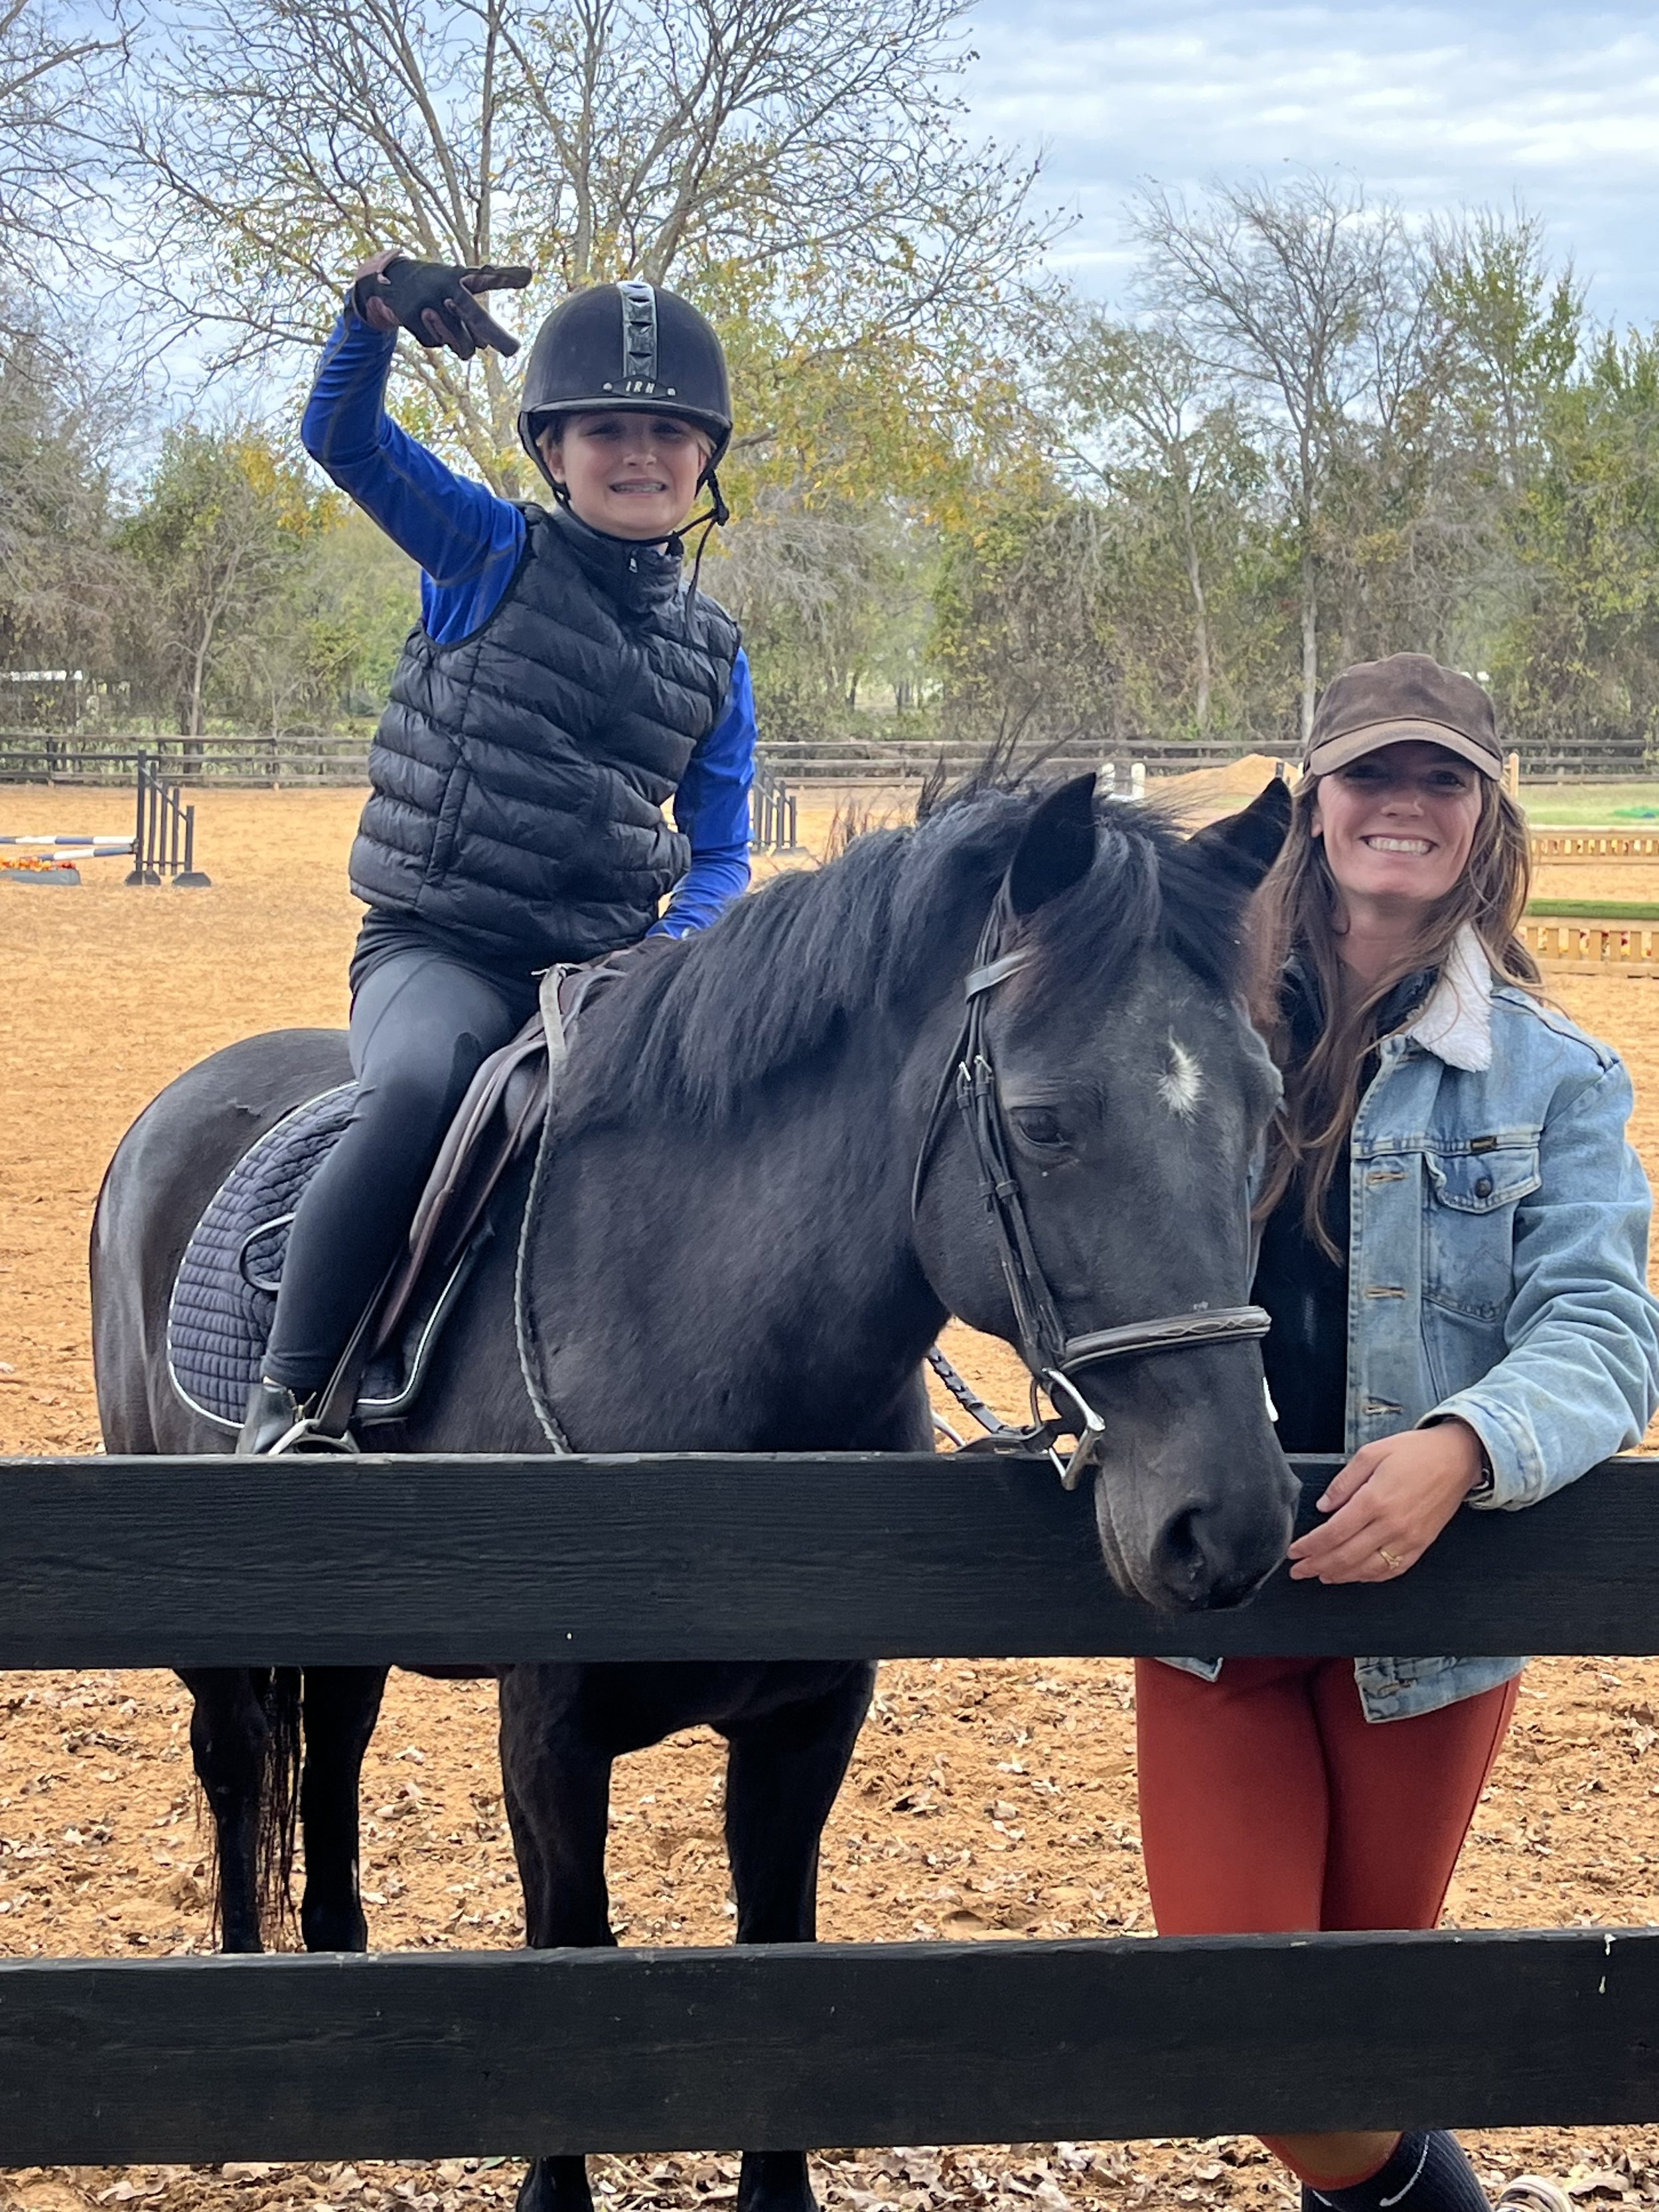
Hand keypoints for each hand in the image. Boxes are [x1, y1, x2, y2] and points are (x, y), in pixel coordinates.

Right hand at [352, 250, 531, 357]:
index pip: (487, 276)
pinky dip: (436, 339)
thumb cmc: (438, 286)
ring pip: (459, 342)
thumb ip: (477, 316)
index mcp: (462, 277)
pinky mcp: (412, 316)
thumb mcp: (460, 287)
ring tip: (447, 323)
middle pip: (476, 316)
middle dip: (496, 335)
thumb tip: (483, 347)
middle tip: (514, 351)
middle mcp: (447, 287)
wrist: (393, 281)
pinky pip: (436, 344)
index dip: (506, 276)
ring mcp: (429, 302)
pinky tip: (426, 322)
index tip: (529, 275)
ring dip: (461, 343)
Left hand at [1287, 1420, 1484, 1583]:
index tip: (1294, 1552)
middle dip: (1317, 1566)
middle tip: (1299, 1571)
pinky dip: (1370, 1577)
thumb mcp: (1371, 1454)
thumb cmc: (1416, 1452)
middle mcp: (1392, 1524)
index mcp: (1375, 1500)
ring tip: (1321, 1575)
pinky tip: (1356, 1575)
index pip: (1333, 1533)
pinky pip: (1392, 1570)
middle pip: (1346, 1556)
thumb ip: (1343, 1482)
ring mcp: (1408, 1538)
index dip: (1310, 1546)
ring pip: (1368, 1568)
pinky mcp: (1421, 1545)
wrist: (1458, 1458)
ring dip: (1341, 1575)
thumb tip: (1324, 1506)